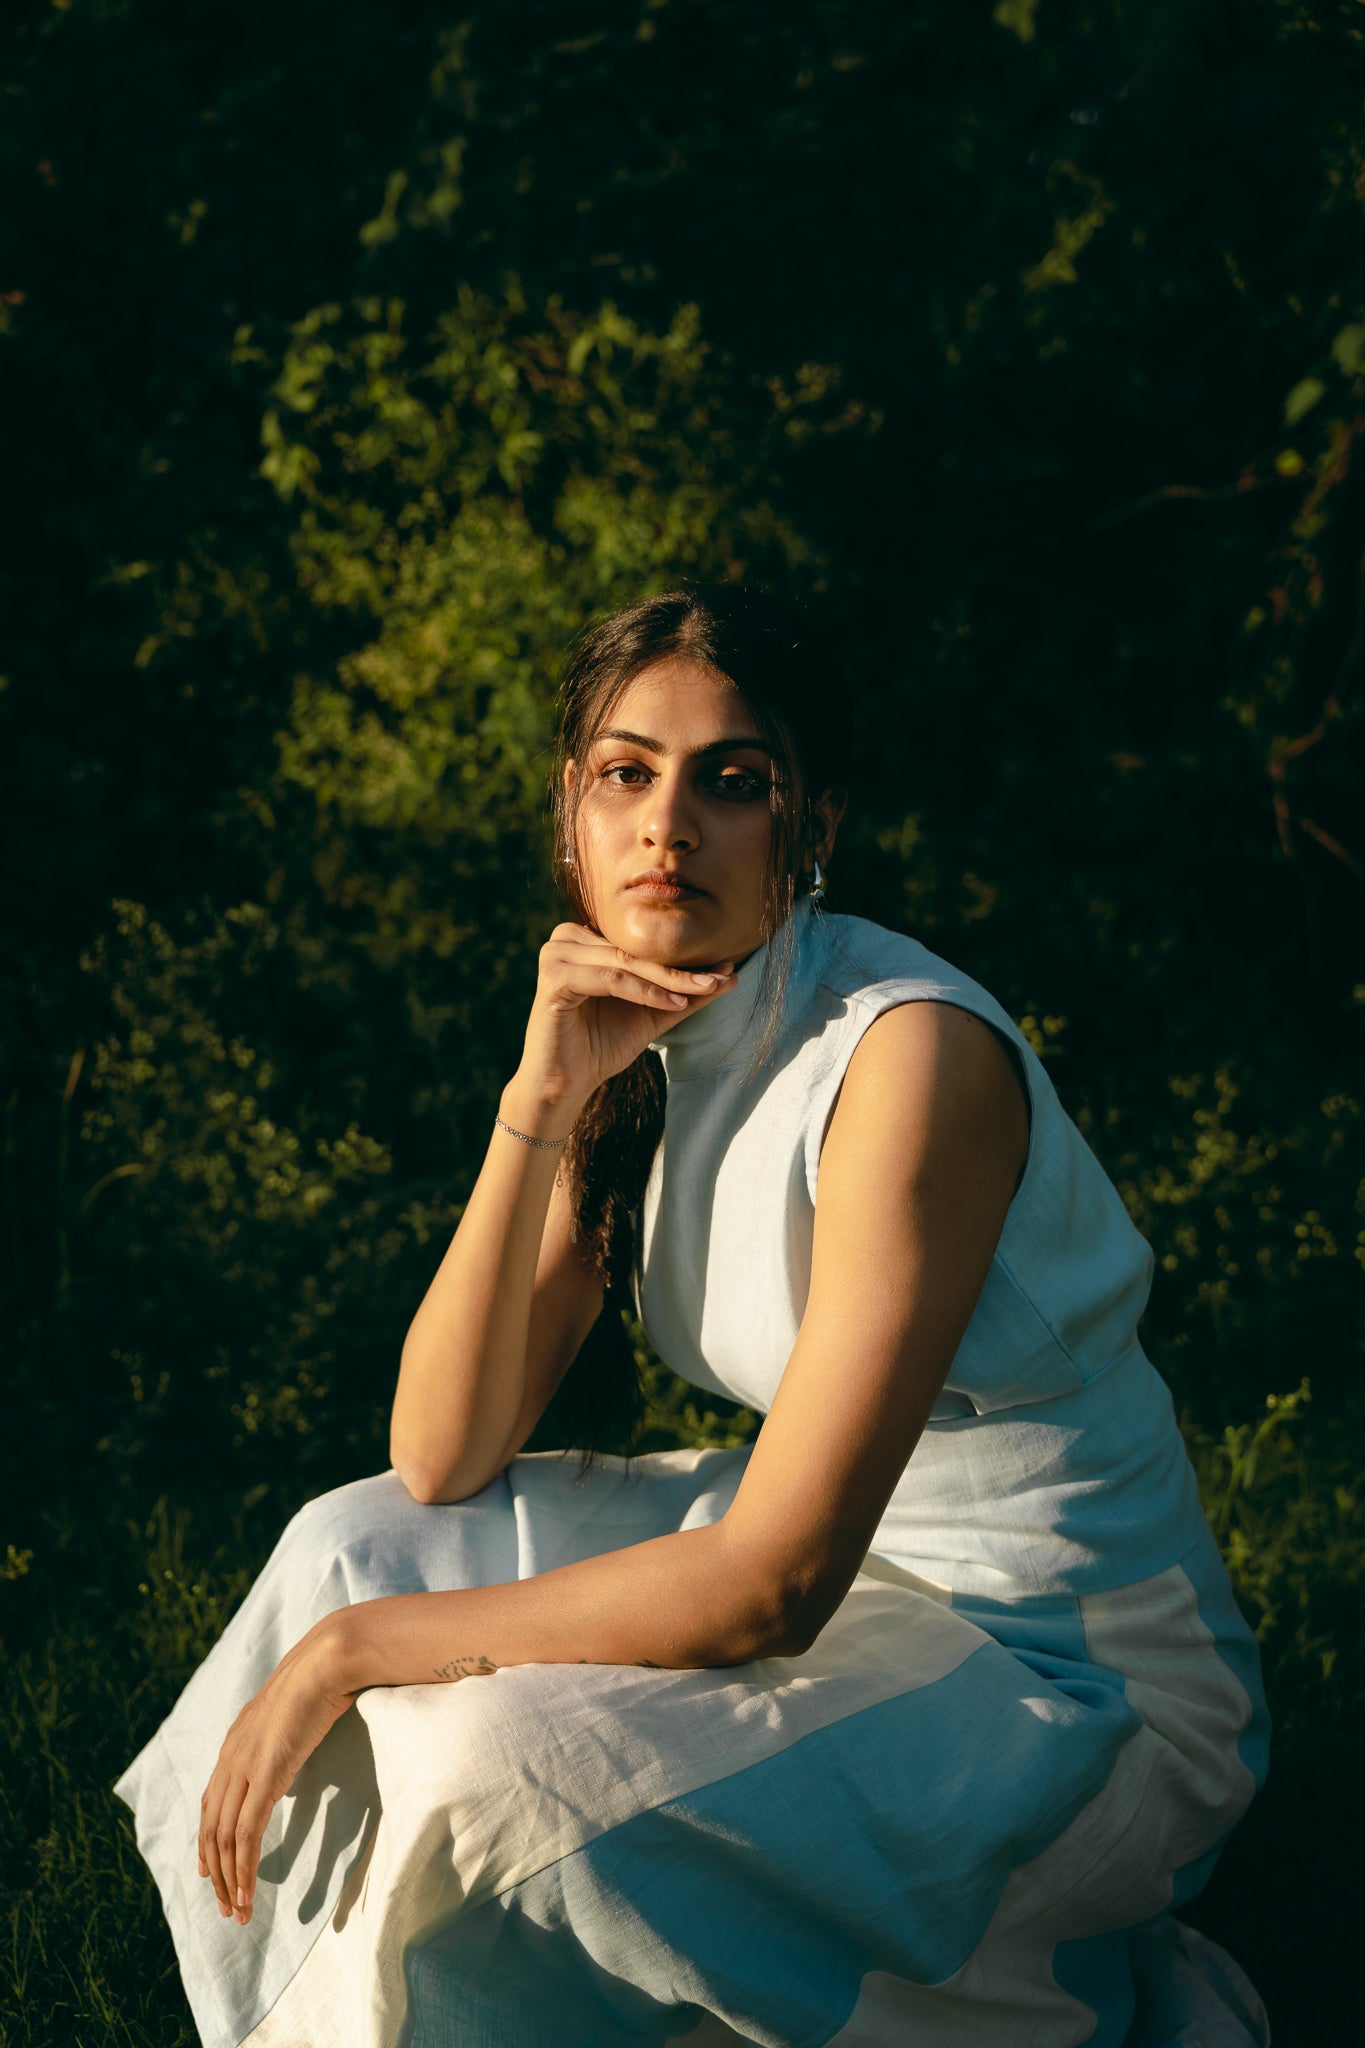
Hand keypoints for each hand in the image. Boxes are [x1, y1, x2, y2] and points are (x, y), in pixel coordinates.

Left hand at [197, 1618, 355, 1926]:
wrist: (327, 1661)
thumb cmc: (322, 1680)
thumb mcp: (293, 1714)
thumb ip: (281, 1738)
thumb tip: (289, 1754)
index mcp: (236, 1743)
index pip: (211, 1803)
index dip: (208, 1840)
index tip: (211, 1871)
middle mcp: (231, 1758)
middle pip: (210, 1828)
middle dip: (216, 1872)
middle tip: (225, 1905)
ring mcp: (245, 1767)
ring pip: (223, 1839)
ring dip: (229, 1880)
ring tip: (237, 1911)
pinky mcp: (265, 1777)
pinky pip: (246, 1835)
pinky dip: (244, 1869)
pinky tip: (248, 1892)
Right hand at [512, 922, 737, 1113]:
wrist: (564, 1085)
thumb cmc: (601, 1046)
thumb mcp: (652, 1013)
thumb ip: (684, 992)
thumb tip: (730, 974)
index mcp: (586, 938)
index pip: (641, 942)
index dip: (684, 957)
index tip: (725, 968)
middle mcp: (567, 937)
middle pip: (635, 950)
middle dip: (681, 968)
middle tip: (719, 978)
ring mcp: (556, 955)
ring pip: (625, 962)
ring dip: (667, 979)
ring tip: (702, 990)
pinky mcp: (554, 978)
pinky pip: (611, 979)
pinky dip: (644, 992)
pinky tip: (672, 1003)